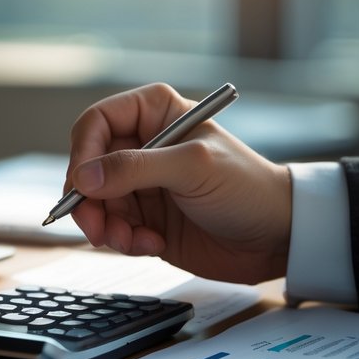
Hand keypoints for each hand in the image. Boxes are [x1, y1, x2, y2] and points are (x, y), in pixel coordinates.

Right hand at [65, 83, 291, 283]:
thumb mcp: (192, 168)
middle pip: (87, 167)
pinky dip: (124, 240)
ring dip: (106, 226)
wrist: (277, 238)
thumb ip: (134, 168)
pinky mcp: (143, 218)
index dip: (83, 153)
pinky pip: (111, 227)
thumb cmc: (248, 188)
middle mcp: (142, 147)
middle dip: (88, 200)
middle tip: (95, 227)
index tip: (81, 184)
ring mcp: (140, 184)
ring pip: (94, 202)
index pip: (96, 123)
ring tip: (131, 240)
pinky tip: (153, 243)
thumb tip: (83, 178)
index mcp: (155, 115)